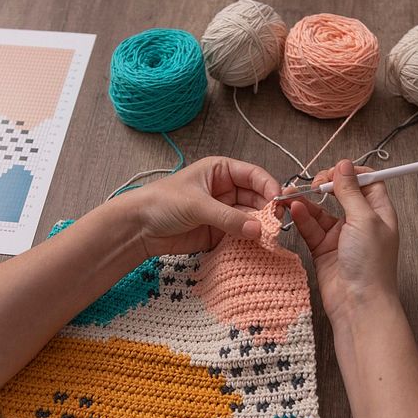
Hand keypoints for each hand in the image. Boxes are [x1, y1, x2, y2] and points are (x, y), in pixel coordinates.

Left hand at [122, 156, 280, 255]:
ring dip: (260, 228)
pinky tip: (256, 247)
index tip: (279, 202)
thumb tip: (258, 230)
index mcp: (221, 171)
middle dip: (268, 211)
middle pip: (257, 198)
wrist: (139, 228)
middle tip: (277, 225)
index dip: (269, 187)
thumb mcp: (197, 206)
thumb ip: (229, 218)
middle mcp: (226, 190)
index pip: (254, 175)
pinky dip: (249, 241)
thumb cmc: (163, 203)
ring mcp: (223, 212)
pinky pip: (240, 236)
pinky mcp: (219, 233)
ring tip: (268, 239)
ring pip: (251, 219)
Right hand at [283, 159, 398, 321]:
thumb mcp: (364, 220)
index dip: (350, 173)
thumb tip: (344, 165)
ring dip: (305, 201)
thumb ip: (351, 192)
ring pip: (320, 210)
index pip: (367, 182)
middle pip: (340, 194)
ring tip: (289, 194)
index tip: (335, 171)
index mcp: (378, 212)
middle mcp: (360, 222)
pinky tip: (294, 209)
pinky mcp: (323, 249)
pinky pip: (310, 227)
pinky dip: (301, 217)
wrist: (359, 304)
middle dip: (325, 185)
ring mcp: (340, 236)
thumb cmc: (371, 264)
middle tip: (314, 184)